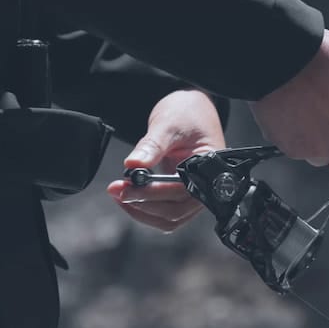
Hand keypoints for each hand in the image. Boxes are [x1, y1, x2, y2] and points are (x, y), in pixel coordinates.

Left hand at [107, 90, 225, 231]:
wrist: (192, 109)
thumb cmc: (188, 114)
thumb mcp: (169, 124)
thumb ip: (153, 145)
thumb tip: (133, 164)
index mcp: (210, 169)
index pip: (182, 192)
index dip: (154, 194)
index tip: (128, 188)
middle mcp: (205, 187)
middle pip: (176, 211)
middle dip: (144, 204)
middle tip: (118, 190)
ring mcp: (193, 194)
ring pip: (169, 218)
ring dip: (142, 210)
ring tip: (119, 192)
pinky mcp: (180, 195)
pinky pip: (164, 212)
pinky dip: (145, 208)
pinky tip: (129, 194)